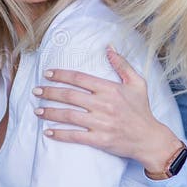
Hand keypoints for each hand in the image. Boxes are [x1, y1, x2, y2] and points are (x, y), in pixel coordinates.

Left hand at [33, 47, 181, 169]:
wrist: (150, 138)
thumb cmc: (142, 110)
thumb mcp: (137, 83)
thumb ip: (122, 64)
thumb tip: (109, 47)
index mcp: (109, 89)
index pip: (79, 79)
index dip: (61, 75)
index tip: (47, 74)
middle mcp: (103, 105)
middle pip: (69, 96)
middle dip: (49, 92)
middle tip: (36, 91)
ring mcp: (101, 123)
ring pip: (69, 116)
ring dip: (50, 112)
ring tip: (37, 110)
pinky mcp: (100, 140)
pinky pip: (75, 136)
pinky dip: (60, 134)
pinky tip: (48, 131)